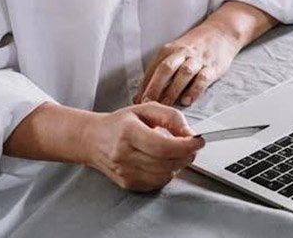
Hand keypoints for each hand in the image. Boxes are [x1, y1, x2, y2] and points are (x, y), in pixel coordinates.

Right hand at [78, 102, 203, 191]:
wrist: (93, 140)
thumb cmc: (120, 123)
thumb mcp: (145, 109)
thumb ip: (171, 117)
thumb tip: (189, 133)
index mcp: (128, 132)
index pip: (163, 146)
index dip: (186, 146)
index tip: (198, 141)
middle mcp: (124, 155)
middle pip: (167, 163)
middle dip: (186, 155)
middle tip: (191, 146)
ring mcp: (125, 172)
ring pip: (164, 175)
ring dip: (178, 164)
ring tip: (175, 152)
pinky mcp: (128, 183)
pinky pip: (157, 183)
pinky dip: (166, 173)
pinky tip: (163, 162)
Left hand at [135, 19, 241, 106]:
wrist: (220, 32)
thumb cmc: (194, 47)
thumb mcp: (175, 53)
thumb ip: (160, 71)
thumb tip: (141, 95)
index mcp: (169, 50)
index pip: (153, 68)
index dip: (144, 85)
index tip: (137, 101)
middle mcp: (182, 53)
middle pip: (166, 69)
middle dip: (155, 87)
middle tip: (147, 102)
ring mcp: (198, 60)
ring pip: (184, 73)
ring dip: (173, 90)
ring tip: (166, 105)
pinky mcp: (212, 67)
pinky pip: (203, 79)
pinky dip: (194, 90)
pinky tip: (187, 101)